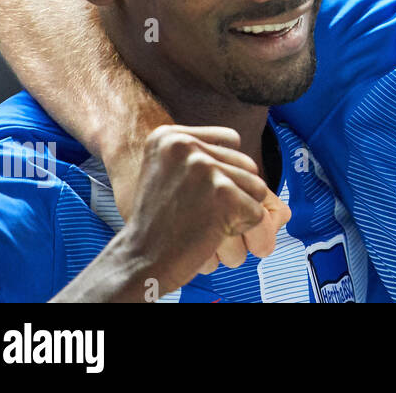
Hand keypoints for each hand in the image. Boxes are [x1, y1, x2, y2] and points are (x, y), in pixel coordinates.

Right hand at [118, 125, 281, 294]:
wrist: (138, 259)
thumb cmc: (157, 223)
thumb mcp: (169, 173)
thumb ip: (206, 157)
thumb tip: (255, 167)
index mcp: (169, 136)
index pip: (232, 141)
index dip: (225, 172)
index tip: (200, 192)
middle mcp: (186, 146)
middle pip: (247, 165)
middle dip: (233, 194)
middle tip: (199, 212)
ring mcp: (205, 168)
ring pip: (256, 187)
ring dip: (238, 211)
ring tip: (205, 221)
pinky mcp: (223, 193)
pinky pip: (257, 212)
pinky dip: (241, 228)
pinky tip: (210, 233)